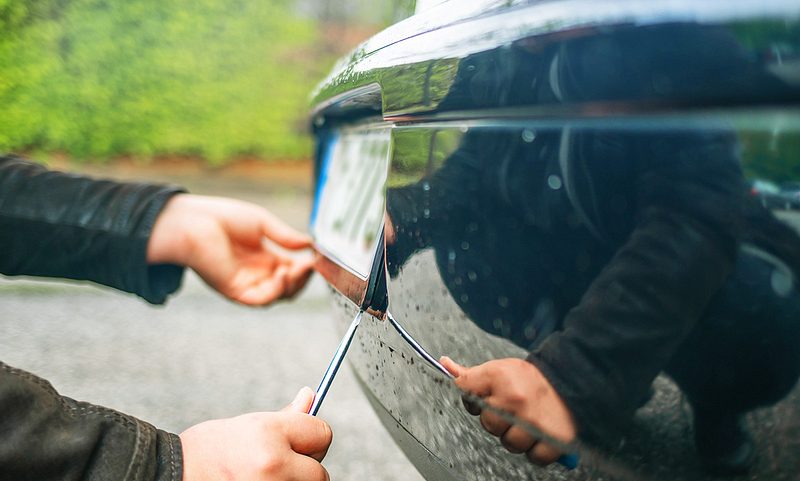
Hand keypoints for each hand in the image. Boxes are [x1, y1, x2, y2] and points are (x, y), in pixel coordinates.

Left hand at [148, 194, 313, 304]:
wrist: (194, 222)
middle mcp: (256, 274)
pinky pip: (261, 300)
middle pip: (289, 287)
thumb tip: (309, 244)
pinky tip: (282, 275)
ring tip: (298, 269)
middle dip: (303, 278)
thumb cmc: (222, 218)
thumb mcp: (263, 223)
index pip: (292, 270)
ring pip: (279, 296)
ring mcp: (247, 284)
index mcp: (263, 258)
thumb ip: (285, 237)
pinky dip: (276, 291)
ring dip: (293, 285)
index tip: (316, 257)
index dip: (306, 267)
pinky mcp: (235, 291)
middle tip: (310, 265)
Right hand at [180, 387, 332, 480]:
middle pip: (319, 472)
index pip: (322, 433)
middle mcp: (272, 464)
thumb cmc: (208, 450)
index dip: (312, 436)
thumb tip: (311, 396)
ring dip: (293, 480)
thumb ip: (286, 417)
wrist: (172, 475)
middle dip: (306, 467)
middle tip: (280, 462)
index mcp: (269, 434)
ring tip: (263, 473)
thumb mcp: (248, 424)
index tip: (300, 440)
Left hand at [440, 356, 575, 465]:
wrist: (569, 379)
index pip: (467, 393)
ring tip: (527, 422)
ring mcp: (535, 422)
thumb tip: (445, 363)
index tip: (488, 396)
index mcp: (499, 378)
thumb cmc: (529, 378)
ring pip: (510, 444)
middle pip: (489, 425)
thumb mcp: (498, 368)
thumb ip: (471, 374)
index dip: (475, 399)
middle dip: (498, 420)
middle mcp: (516, 400)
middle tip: (513, 410)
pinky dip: (537, 450)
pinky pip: (534, 457)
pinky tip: (539, 434)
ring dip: (517, 437)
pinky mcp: (554, 439)